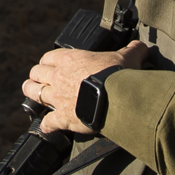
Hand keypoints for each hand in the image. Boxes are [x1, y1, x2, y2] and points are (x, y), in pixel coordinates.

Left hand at [23, 41, 154, 134]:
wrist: (118, 98)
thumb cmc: (120, 75)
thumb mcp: (128, 57)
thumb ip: (132, 50)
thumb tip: (141, 46)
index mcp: (71, 60)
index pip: (49, 57)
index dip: (48, 61)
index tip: (51, 65)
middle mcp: (59, 77)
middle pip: (36, 73)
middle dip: (36, 76)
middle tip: (39, 80)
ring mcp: (58, 98)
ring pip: (33, 93)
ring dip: (32, 94)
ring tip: (33, 96)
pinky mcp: (62, 118)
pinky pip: (47, 123)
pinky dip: (46, 126)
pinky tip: (47, 127)